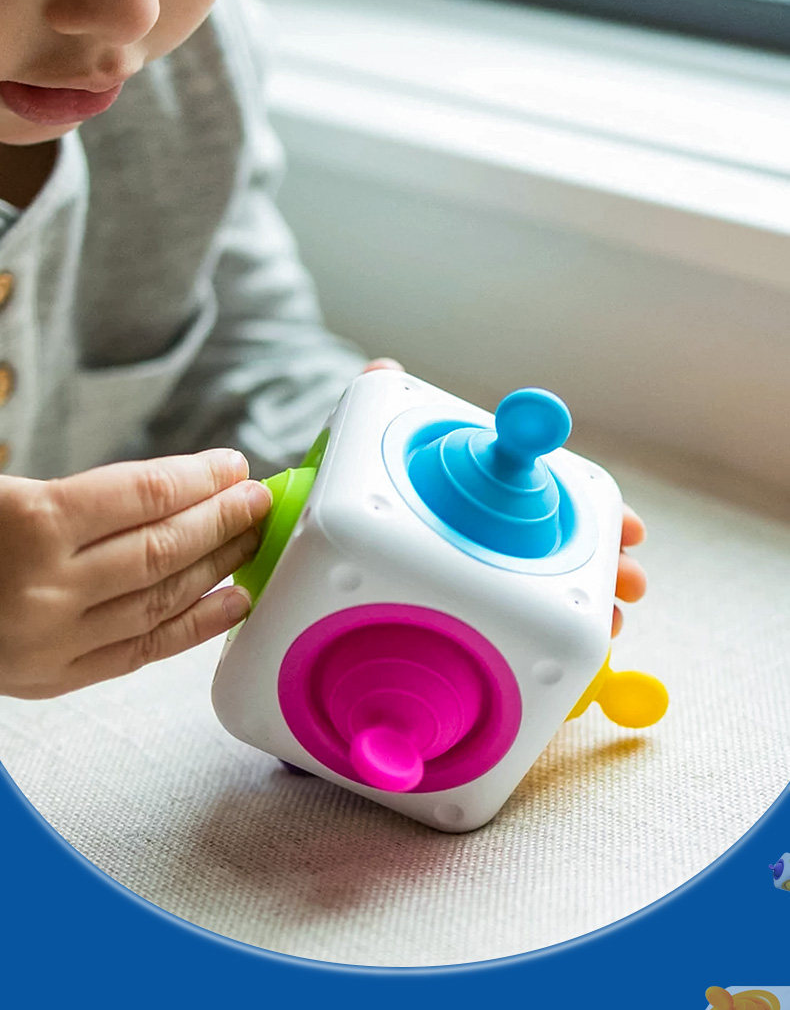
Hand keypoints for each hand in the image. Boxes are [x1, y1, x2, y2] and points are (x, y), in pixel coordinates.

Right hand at [0, 450, 270, 698]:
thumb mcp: (4, 492)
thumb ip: (82, 492)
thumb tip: (173, 488)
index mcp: (28, 520)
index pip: (144, 493)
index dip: (199, 478)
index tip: (234, 466)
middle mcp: (46, 584)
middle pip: (163, 546)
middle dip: (223, 519)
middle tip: (258, 499)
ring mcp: (51, 639)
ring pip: (161, 598)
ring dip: (219, 567)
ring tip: (252, 541)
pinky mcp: (51, 678)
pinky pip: (142, 652)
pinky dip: (194, 627)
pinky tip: (233, 602)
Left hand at [361, 360, 646, 636]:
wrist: (311, 534)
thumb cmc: (341, 489)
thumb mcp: (358, 443)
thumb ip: (376, 402)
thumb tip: (386, 364)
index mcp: (478, 492)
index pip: (551, 496)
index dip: (594, 510)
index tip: (629, 527)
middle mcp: (486, 537)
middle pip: (562, 549)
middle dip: (606, 567)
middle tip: (631, 583)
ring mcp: (474, 584)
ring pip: (545, 597)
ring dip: (586, 610)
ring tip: (612, 626)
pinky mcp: (453, 628)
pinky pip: (509, 638)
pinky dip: (540, 647)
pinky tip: (568, 660)